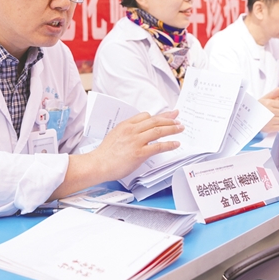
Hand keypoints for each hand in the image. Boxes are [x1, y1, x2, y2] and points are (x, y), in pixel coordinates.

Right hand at [51, 111, 182, 199]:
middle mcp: (131, 130)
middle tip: (178, 118)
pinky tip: (175, 144)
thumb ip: (128, 131)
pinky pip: (158, 146)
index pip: (145, 116)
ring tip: (180, 128)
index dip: (159, 115)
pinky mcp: (139, 153)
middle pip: (155, 121)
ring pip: (158, 130)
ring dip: (172, 129)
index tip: (167, 115)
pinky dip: (169, 144)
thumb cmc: (105, 153)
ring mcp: (136, 141)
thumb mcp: (115, 135)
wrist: (98, 164)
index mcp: (125, 125)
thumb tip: (140, 132)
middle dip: (169, 119)